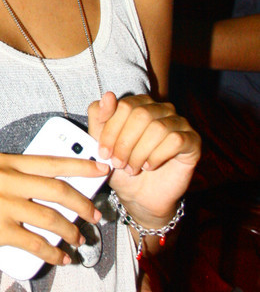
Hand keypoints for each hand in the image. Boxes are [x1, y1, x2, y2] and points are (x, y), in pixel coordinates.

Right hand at [0, 152, 107, 266]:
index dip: (82, 166)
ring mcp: (1, 204)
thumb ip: (15, 177)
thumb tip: (51, 190)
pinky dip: (53, 253)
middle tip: (95, 216)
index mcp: (5, 162)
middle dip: (83, 204)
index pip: (52, 161)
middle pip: (58, 189)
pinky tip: (60, 257)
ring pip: (51, 218)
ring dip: (70, 231)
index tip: (102, 170)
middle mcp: (5, 178)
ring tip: (78, 240)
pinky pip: (35, 243)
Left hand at [88, 92, 199, 221]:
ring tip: (132, 168)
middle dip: (124, 143)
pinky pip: (175, 140)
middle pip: (141, 114)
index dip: (111, 130)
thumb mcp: (102, 143)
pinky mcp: (192, 140)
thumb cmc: (121, 166)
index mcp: (139, 104)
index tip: (104, 152)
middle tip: (117, 163)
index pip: (124, 105)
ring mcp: (179, 123)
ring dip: (139, 153)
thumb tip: (108, 95)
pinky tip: (149, 166)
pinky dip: (157, 156)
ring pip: (158, 128)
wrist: (139, 196)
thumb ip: (99, 118)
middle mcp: (161, 109)